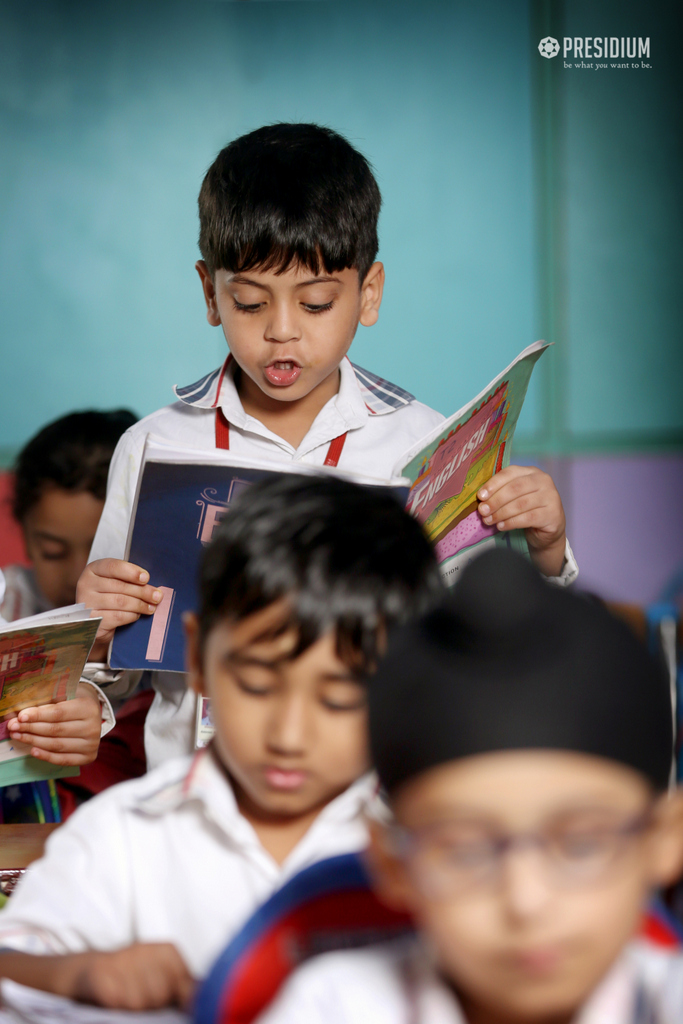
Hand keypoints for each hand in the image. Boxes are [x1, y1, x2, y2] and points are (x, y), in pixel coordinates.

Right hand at [0, 944, 193, 1010]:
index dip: (178, 1001)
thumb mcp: (162, 979)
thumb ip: (185, 989)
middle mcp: (146, 950)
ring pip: (141, 1002)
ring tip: (125, 1000)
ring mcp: (121, 961)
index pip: (186, 985)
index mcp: (167, 950)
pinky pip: (118, 1003)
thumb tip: (205, 1001)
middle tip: (140, 1002)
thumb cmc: (131, 981)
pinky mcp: (100, 976)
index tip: (168, 1002)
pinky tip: (111, 1001)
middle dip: (155, 1006)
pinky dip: (116, 1008)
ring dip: (134, 1009)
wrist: (84, 972)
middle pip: (163, 994)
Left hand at [6, 683, 102, 765]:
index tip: (21, 716)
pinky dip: (46, 756)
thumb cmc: (75, 701)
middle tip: (14, 727)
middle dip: (31, 728)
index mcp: (88, 707)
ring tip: (19, 736)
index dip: (38, 715)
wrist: (94, 713)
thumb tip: (22, 716)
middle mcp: (93, 727)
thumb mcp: (66, 695)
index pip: (58, 713)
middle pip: (56, 730)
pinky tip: (33, 750)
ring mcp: (92, 744)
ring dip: (34, 741)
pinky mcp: (88, 757)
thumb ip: (48, 704)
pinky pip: (63, 759)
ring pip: (57, 745)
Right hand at [77, 558, 162, 661]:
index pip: (113, 567)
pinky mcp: (92, 620)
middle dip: (142, 591)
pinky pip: (118, 616)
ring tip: (152, 607)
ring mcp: (87, 603)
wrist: (96, 623)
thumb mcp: (116, 582)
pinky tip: (138, 615)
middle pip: (120, 586)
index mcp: (93, 569)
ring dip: (140, 604)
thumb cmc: (110, 596)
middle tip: (157, 596)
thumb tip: (153, 587)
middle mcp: (86, 584)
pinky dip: (132, 615)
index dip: (131, 572)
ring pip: (120, 602)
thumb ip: (130, 579)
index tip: (146, 578)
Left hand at [477, 465, 566, 576]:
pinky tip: (501, 526)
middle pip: (515, 488)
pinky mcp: (552, 514)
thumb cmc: (528, 509)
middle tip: (482, 511)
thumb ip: (501, 493)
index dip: (493, 484)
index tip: (480, 496)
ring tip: (489, 520)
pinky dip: (511, 522)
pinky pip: (527, 518)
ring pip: (520, 504)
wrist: (548, 528)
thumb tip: (482, 499)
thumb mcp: (515, 496)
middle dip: (496, 500)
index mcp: (532, 472)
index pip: (510, 473)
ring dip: (501, 513)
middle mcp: (544, 481)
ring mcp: (551, 497)